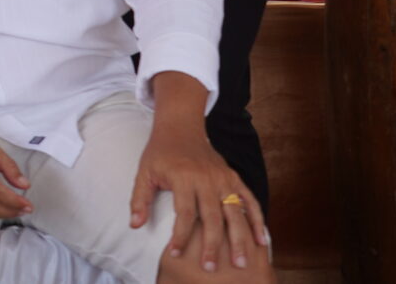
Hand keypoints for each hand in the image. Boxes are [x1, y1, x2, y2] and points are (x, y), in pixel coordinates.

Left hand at [132, 114, 267, 270]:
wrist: (180, 128)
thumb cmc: (160, 153)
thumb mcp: (144, 173)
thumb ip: (140, 199)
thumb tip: (135, 225)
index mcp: (183, 178)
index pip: (184, 213)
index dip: (180, 235)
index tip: (175, 253)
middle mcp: (206, 179)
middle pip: (212, 217)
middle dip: (212, 245)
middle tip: (211, 268)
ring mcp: (223, 178)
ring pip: (234, 213)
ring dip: (239, 239)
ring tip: (241, 262)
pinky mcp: (234, 177)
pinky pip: (249, 200)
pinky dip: (256, 219)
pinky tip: (260, 240)